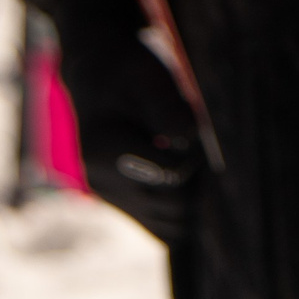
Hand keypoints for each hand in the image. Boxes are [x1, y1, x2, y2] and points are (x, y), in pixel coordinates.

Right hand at [53, 1, 200, 243]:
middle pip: (175, 207)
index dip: (195, 156)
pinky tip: (179, 174)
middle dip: (197, 179)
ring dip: (191, 195)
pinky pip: (162, 227)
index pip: (173, 177)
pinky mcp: (121, 202)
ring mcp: (110, 197)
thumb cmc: (130, 71)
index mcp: (104, 151)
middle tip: (193, 144)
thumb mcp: (151, 78)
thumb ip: (168, 110)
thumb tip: (187, 142)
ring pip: (173, 225)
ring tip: (184, 158)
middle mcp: (102, 182)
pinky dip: (180, 208)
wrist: (101, 73)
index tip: (191, 130)